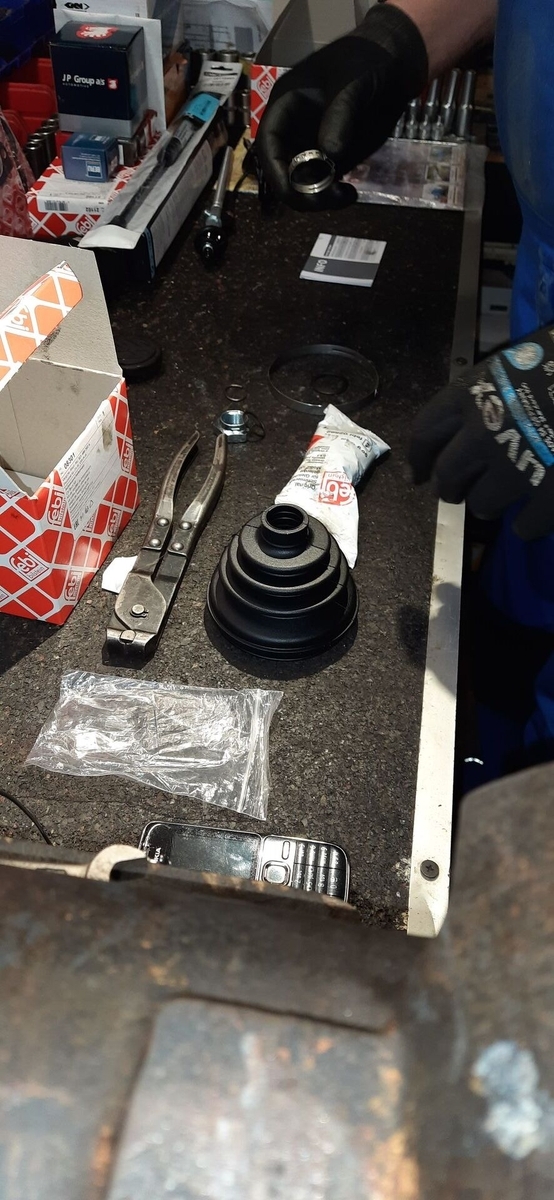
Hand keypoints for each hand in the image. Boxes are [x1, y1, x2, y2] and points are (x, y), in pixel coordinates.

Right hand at [255, 4, 426, 210]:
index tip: (294, 190)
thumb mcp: (353, 84)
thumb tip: (330, 155)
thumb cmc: (366, 62)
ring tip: (346, 195)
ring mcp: (311, 145)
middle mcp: (293, 129)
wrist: (393, 65)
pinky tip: (350, 193)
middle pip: (282, 169)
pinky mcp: (330, 158)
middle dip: (299, 191)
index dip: (276, 169)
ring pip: (301, 183)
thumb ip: (340, 117)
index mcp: (286, 105)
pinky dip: (331, 195)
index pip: (269, 143)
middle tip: (328, 198)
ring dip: (317, 198)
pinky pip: (322, 185)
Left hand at [409, 331, 553, 538]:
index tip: (418, 474)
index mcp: (472, 394)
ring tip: (499, 502)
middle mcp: (483, 432)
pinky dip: (528, 526)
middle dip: (450, 488)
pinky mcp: (550, 492)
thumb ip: (495, 393)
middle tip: (457, 495)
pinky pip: (527, 526)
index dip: (420, 457)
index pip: (425, 432)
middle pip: (449, 475)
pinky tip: (532, 522)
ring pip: (483, 503)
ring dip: (487, 505)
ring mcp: (516, 465)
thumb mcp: (520, 363)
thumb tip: (482, 418)